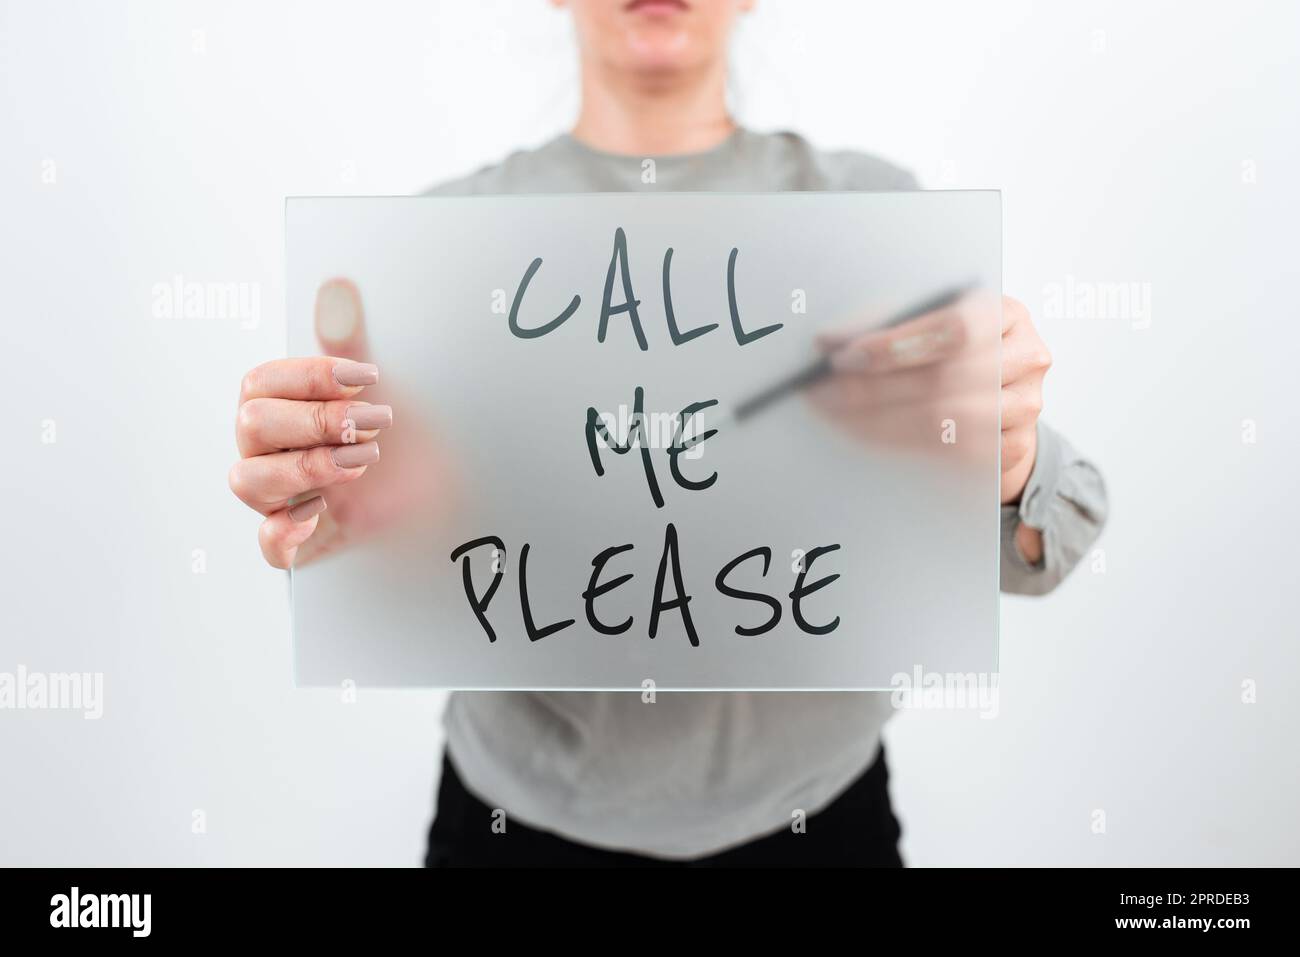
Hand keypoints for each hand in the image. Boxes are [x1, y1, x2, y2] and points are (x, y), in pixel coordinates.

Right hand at [229, 279, 433, 568]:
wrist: (444, 495)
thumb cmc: (402, 441)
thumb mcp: (382, 391)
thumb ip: (351, 346)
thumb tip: (337, 289)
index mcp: (282, 411)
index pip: (261, 383)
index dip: (309, 376)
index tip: (364, 377)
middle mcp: (273, 453)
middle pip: (250, 426)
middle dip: (313, 419)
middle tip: (369, 420)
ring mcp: (285, 499)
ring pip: (247, 481)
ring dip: (305, 466)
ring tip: (364, 460)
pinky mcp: (306, 542)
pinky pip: (269, 547)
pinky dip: (283, 533)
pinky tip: (320, 513)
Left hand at [808, 292, 1050, 505]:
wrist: (995, 398)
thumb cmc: (952, 352)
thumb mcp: (925, 323)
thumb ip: (885, 325)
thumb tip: (829, 340)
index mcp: (1004, 312)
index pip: (952, 327)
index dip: (894, 345)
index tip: (843, 357)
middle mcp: (1025, 356)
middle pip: (945, 377)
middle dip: (873, 387)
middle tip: (824, 391)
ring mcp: (1025, 404)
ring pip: (946, 419)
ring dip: (879, 419)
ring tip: (836, 413)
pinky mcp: (1014, 445)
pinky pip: (952, 450)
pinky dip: (899, 441)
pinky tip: (865, 431)